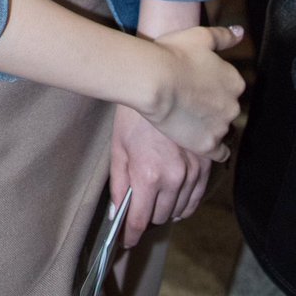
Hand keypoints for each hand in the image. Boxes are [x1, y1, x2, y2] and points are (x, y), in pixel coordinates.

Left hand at [111, 105, 211, 246]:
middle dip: (148, 216)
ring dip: (167, 208)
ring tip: (155, 199)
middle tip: (138, 209)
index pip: (140, 219)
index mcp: (148, 175)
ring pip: (181, 209)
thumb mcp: (118, 147)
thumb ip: (119, 183)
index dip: (131, 234)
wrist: (160, 84)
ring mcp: (193, 171)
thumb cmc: (133, 113)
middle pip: (162, 216)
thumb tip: (117, 211)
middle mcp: (174, 177)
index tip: (127, 240)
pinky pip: (198, 196)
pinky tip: (175, 195)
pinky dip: (186, 201)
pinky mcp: (206, 163)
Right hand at [145, 25, 243, 158]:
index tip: (197, 83)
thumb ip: (223, 36)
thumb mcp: (199, 36)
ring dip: (210, 124)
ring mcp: (221, 127)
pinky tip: (203, 142)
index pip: (230, 87)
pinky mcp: (207, 145)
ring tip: (188, 117)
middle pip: (227, 108)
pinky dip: (215, 149)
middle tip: (190, 99)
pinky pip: (220, 153)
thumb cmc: (173, 54)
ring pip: (221, 128)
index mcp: (234, 81)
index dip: (213, 85)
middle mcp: (233, 105)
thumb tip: (240, 33)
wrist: (154, 79)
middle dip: (213, 105)